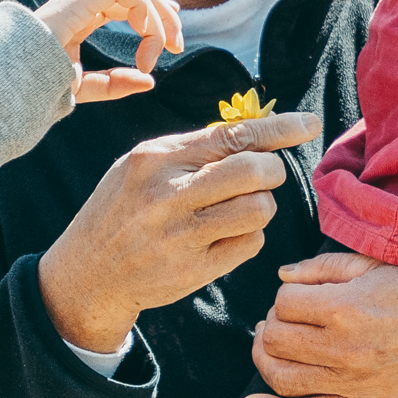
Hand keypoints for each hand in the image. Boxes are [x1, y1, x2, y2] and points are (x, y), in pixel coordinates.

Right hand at [33, 0, 184, 102]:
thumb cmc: (33, 88)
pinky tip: (148, 38)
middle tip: (178, 45)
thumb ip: (115, 84)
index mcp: (81, 18)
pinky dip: (144, 11)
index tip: (165, 51)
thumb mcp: (83, 88)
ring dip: (158, 13)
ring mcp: (77, 0)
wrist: (5, 88)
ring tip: (167, 44)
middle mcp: (80, 4)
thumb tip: (150, 81)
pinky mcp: (76, 1)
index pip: (126, 3)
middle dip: (164, 15)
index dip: (154, 19)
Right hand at [37, 108, 322, 350]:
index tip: (309, 125)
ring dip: (260, 207)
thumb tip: (259, 134)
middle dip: (272, 172)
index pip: (232, 134)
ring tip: (237, 210)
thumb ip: (192, 150)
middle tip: (262, 178)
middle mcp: (168, 194)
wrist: (87, 273)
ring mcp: (181, 235)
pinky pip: (251, 244)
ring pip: (259, 209)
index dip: (279, 128)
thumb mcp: (140, 166)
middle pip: (255, 170)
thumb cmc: (123, 210)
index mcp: (156, 158)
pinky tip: (224, 237)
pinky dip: (249, 238)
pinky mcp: (194, 270)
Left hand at [241, 253, 397, 397]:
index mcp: (345, 307)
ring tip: (270, 347)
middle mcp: (342, 349)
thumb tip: (283, 275)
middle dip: (271, 324)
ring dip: (264, 360)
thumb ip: (328, 267)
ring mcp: (351, 384)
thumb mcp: (383, 265)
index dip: (286, 296)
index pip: (283, 302)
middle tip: (283, 318)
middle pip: (275, 338)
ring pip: (281, 377)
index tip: (301, 294)